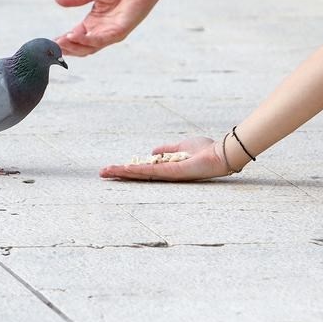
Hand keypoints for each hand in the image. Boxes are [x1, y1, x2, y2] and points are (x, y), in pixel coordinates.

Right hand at [55, 0, 161, 56]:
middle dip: (66, 48)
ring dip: (74, 46)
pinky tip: (74, 36)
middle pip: (80, 46)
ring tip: (60, 43)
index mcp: (93, 23)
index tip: (49, 42)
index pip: (75, 36)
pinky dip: (86, 40)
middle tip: (52, 47)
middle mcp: (100, 32)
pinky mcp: (118, 33)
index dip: (63, 40)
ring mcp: (110, 34)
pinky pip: (100, 40)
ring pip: (88, 47)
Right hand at [99, 136, 231, 180]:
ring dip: (122, 173)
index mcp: (166, 167)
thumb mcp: (182, 146)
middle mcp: (165, 174)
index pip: (143, 169)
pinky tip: (124, 169)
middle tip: (102, 174)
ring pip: (140, 174)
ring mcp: (167, 174)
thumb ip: (167, 149)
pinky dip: (137, 170)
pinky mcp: (172, 172)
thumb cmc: (205, 151)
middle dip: (120, 174)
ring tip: (106, 172)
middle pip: (138, 174)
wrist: (220, 155)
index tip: (113, 169)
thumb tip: (152, 152)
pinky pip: (151, 172)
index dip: (128, 169)